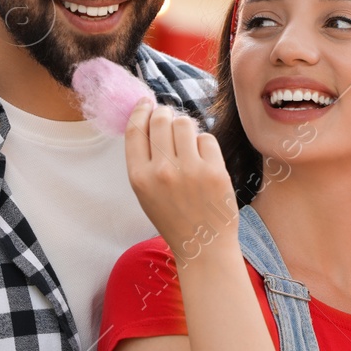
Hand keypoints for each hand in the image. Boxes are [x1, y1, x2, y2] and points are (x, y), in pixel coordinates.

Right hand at [124, 102, 238, 262]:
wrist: (203, 246)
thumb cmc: (174, 217)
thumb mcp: (146, 193)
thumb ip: (145, 159)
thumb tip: (150, 117)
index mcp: (140, 178)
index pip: (135, 130)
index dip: (140, 111)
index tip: (146, 103)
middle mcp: (162, 172)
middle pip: (160, 120)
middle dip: (164, 113)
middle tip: (169, 118)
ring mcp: (190, 171)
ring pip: (185, 123)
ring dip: (186, 126)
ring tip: (187, 140)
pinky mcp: (214, 171)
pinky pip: (206, 138)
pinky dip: (204, 144)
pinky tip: (203, 158)